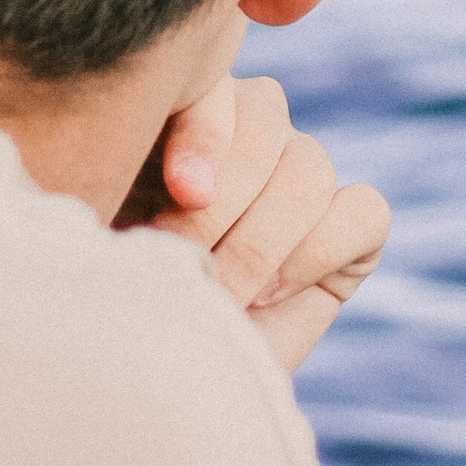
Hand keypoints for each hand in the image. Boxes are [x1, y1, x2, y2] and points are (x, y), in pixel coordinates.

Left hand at [124, 74, 390, 373]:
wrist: (158, 383)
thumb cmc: (116, 307)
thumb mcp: (101, 239)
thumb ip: (121, 178)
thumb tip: (174, 175)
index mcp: (180, 111)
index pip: (214, 83)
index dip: (206, 133)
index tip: (180, 193)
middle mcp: (247, 131)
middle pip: (267, 118)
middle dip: (222, 206)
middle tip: (181, 265)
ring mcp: (301, 176)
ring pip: (309, 168)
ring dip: (261, 243)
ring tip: (219, 295)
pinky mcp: (352, 229)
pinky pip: (364, 213)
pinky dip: (318, 254)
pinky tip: (270, 295)